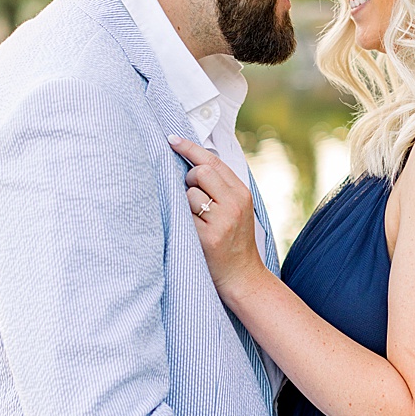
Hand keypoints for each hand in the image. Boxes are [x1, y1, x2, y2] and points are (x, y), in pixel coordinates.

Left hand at [168, 136, 265, 296]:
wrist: (243, 276)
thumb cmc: (234, 242)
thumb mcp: (237, 210)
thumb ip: (221, 187)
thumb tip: (193, 163)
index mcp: (241, 194)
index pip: (213, 162)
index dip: (190, 148)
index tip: (172, 139)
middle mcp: (234, 204)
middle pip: (199, 173)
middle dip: (188, 180)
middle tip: (191, 198)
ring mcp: (221, 221)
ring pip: (189, 194)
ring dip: (184, 204)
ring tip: (195, 220)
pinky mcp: (207, 237)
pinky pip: (183, 215)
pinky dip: (181, 220)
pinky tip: (190, 231)